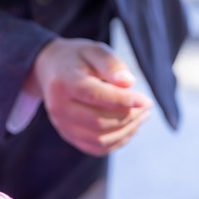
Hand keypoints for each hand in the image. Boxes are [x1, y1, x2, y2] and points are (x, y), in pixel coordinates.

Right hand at [25, 38, 151, 154]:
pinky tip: (131, 127)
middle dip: (129, 116)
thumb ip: (111, 64)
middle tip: (147, 105)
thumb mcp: (94, 51)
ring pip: (100, 138)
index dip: (123, 100)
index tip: (146, 100)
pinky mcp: (69, 136)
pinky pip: (97, 147)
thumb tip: (128, 82)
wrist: (52, 71)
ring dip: (127, 130)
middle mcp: (59, 108)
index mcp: (64, 83)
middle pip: (99, 121)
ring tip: (143, 115)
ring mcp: (62, 125)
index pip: (95, 96)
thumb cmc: (78, 59)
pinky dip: (118, 140)